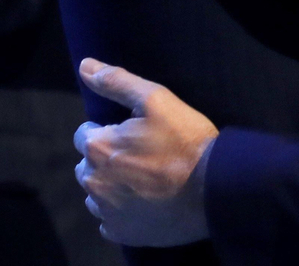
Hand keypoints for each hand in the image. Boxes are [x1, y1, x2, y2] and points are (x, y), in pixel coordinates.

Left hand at [74, 58, 217, 247]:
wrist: (214, 188)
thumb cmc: (185, 140)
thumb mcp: (156, 99)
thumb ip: (117, 81)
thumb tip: (85, 66)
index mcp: (98, 147)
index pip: (84, 134)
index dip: (108, 130)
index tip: (134, 133)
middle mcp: (94, 183)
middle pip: (87, 165)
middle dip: (106, 158)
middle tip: (141, 155)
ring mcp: (106, 212)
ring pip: (97, 194)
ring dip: (112, 185)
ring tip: (145, 179)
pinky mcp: (122, 233)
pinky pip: (109, 220)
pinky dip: (121, 211)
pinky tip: (145, 202)